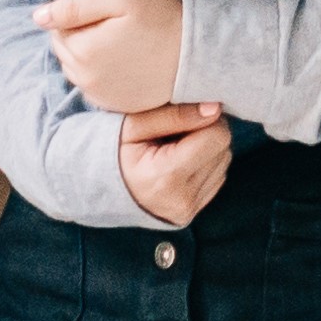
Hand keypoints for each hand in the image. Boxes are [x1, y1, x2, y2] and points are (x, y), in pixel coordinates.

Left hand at [38, 0, 191, 118]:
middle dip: (82, 36)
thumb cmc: (162, 16)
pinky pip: (98, 86)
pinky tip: (127, 61)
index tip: (106, 10)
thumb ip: (73, 6)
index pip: (57, 30)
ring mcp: (103, 97)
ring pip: (80, 70)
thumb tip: (38, 17)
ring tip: (123, 41)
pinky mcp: (119, 105)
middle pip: (67, 52)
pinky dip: (105, 73)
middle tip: (116, 24)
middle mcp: (86, 81)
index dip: (78, 16)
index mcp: (82, 52)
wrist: (200, 50)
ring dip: (92, 55)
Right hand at [111, 99, 234, 224]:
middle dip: (205, 132)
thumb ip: (174, 115)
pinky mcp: (194, 212)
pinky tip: (178, 161)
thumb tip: (215, 108)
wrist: (98, 186)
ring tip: (174, 147)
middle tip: (174, 131)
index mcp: (166, 177)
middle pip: (223, 148)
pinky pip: (217, 175)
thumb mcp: (134, 126)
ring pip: (223, 160)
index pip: (216, 137)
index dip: (205, 119)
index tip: (183, 116)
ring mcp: (189, 209)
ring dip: (206, 147)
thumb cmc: (113, 149)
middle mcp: (182, 199)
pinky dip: (203, 163)